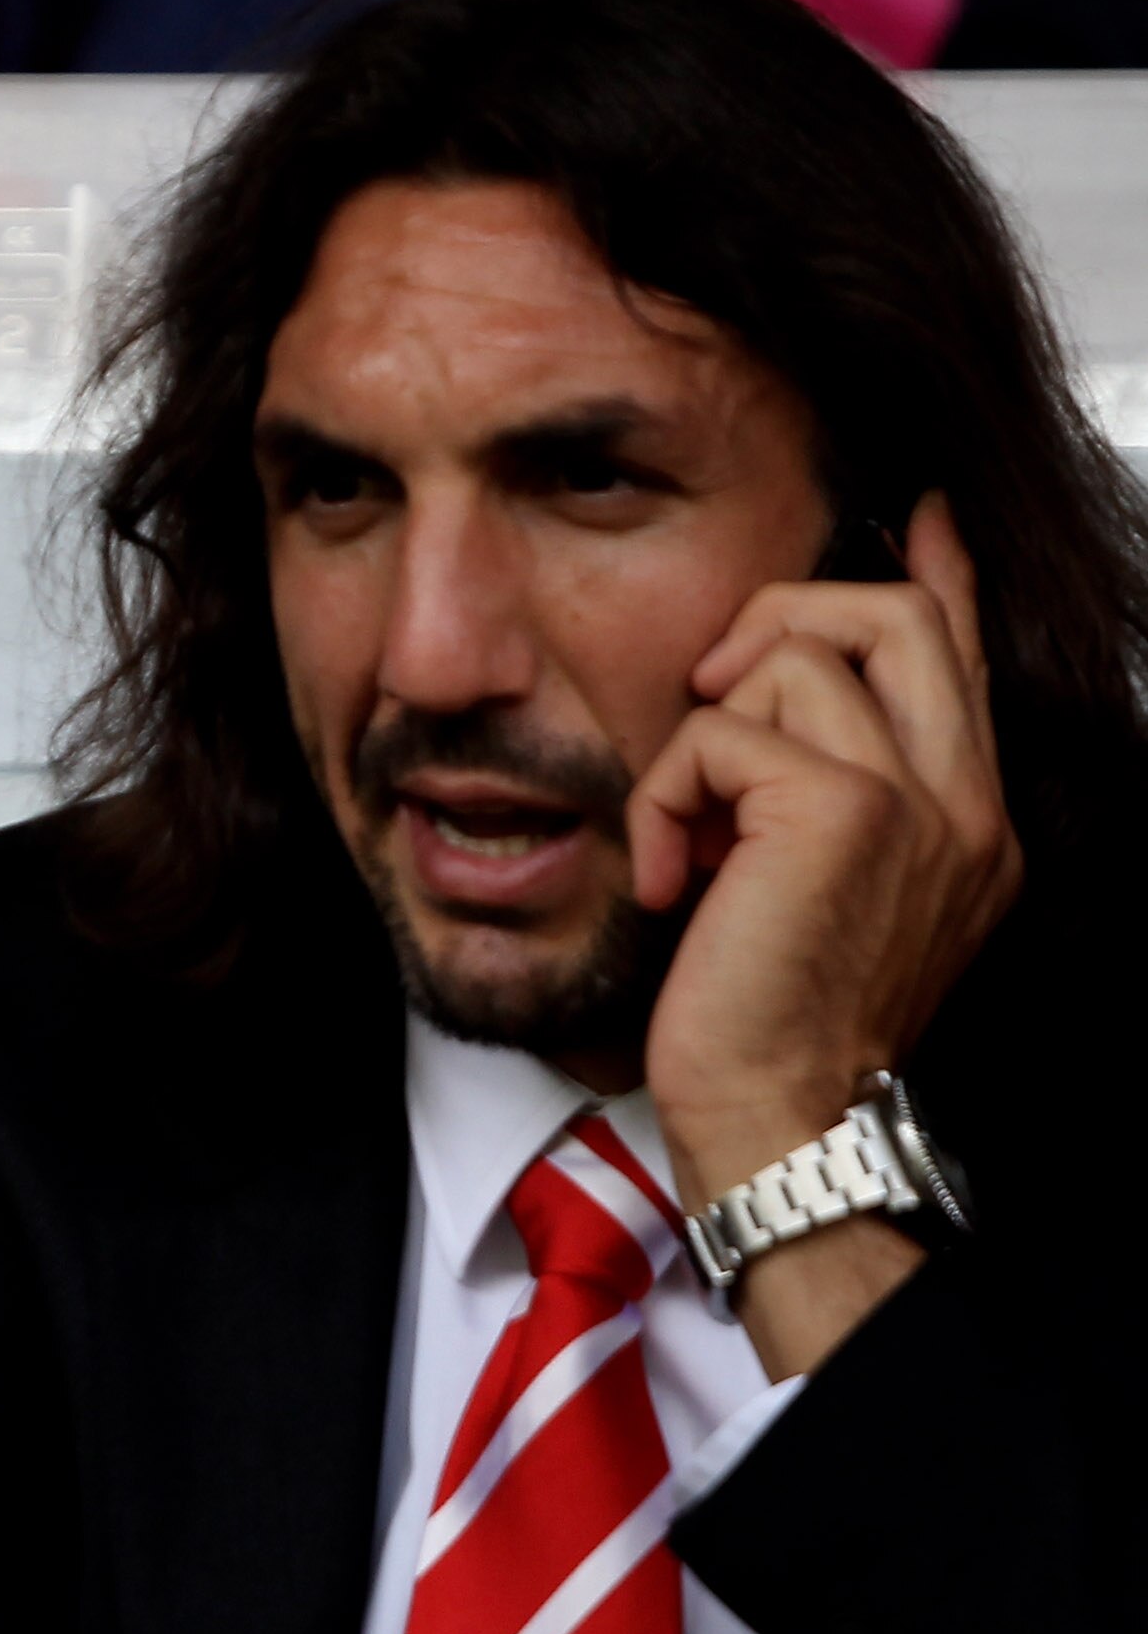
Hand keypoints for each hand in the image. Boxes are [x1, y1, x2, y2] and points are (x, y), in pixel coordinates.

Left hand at [632, 497, 1021, 1368]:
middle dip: (779, 620)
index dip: (937, 571)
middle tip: (712, 694)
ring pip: (787, 664)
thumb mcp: (812, 883)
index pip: (960, 653)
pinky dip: (666, 801)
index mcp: (966, 818)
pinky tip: (673, 883)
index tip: (921, 516)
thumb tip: (772, 691)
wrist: (778, 1116)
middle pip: (889, 613)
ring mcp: (914, 803)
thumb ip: (820, 784)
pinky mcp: (839, 813)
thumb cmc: (770, 1018)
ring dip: (700, 741)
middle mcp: (961, 802)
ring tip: (690, 837)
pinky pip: (718, 736)